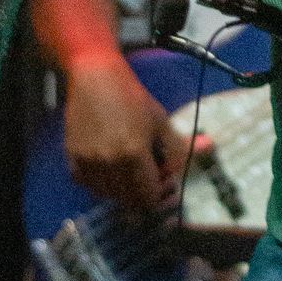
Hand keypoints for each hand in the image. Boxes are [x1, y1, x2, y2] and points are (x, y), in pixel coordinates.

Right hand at [62, 54, 185, 214]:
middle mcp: (109, 164)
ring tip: (130, 171)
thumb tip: (209, 149)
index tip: (165, 184)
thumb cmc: (132, 98)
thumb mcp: (161, 120)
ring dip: (122, 191)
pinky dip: (101, 184)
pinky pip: (89, 186)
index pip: (148, 197)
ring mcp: (88, 163)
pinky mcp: (72, 159)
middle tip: (150, 178)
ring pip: (108, 196)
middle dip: (143, 195)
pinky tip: (111, 168)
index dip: (159, 196)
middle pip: (129, 201)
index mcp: (133, 154)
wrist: (95, 79)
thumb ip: (181, 144)